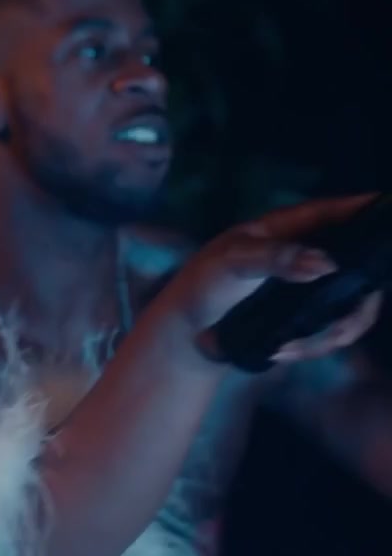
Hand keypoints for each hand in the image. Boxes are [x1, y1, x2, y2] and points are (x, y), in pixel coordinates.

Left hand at [152, 194, 381, 361]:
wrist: (189, 330)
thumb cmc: (204, 283)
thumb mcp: (232, 263)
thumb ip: (276, 258)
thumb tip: (327, 263)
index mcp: (283, 228)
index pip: (330, 211)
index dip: (363, 208)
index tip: (390, 211)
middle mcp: (305, 254)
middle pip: (359, 261)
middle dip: (364, 289)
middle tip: (347, 316)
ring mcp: (310, 287)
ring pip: (354, 303)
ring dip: (336, 330)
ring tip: (296, 347)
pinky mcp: (307, 317)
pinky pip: (334, 330)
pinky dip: (316, 345)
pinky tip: (283, 353)